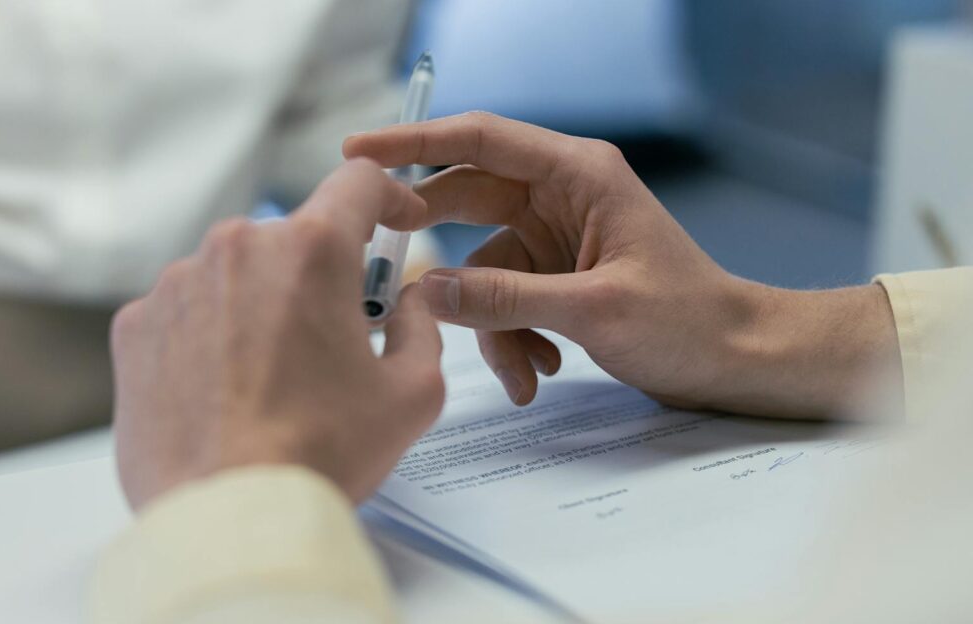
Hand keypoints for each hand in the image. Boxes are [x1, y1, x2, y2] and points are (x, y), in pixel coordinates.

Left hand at [110, 159, 444, 509]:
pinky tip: (225, 391)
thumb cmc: (321, 455)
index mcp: (310, 251)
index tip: (397, 222)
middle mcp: (237, 249)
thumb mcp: (412, 393)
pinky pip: (186, 310)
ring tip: (274, 379)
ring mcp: (177, 285)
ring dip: (261, 306)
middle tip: (335, 334)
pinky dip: (211, 336)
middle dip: (320, 275)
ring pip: (236, 274)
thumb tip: (410, 301)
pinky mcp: (136, 326)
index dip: (388, 196)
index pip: (358, 182)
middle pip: (293, 239)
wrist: (226, 519)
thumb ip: (421, 327)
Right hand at [344, 113, 899, 418]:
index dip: (415, 141)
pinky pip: (504, 298)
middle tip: (393, 268)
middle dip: (434, 239)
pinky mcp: (555, 275)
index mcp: (579, 174)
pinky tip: (542, 372)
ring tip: (527, 371)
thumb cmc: (688, 321)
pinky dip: (512, 338)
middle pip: (468, 198)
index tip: (357, 150)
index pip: (481, 139)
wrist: (733, 361)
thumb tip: (430, 290)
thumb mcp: (593, 309)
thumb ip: (507, 299)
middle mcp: (562, 196)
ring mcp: (556, 237)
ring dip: (492, 324)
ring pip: (483, 266)